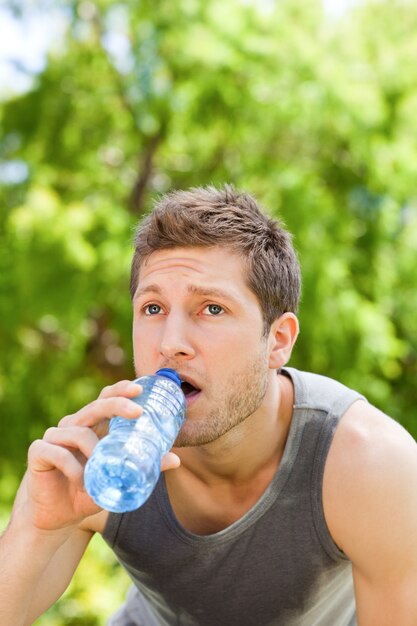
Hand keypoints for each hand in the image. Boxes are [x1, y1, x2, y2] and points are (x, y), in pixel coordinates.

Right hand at [19, 380, 179, 532]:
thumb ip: (144, 466)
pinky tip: (79, 481)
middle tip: (137, 412)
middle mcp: (74, 425)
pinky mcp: (39, 452)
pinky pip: (58, 452)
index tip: (140, 388)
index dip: (121, 390)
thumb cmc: (88, 491)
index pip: (106, 399)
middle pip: (95, 406)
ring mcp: (54, 437)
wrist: (56, 517)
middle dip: (117, 404)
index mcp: (92, 426)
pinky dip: (72, 467)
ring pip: (77, 432)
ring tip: (98, 471)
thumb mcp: (118, 478)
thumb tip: (176, 459)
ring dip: (93, 452)